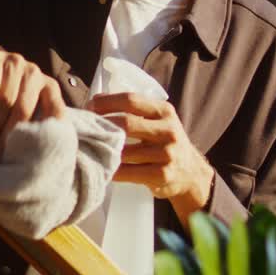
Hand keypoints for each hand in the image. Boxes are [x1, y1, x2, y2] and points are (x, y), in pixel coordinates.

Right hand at [0, 50, 65, 162]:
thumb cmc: (5, 99)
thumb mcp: (25, 111)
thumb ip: (38, 126)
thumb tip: (49, 161)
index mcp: (49, 87)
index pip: (54, 112)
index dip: (42, 137)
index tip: (30, 161)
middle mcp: (35, 73)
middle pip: (24, 110)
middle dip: (8, 138)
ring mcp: (15, 62)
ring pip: (6, 100)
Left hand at [86, 92, 213, 221]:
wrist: (190, 173)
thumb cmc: (164, 142)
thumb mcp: (158, 120)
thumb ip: (134, 110)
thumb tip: (95, 101)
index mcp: (164, 111)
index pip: (131, 100)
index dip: (106, 102)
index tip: (89, 106)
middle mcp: (168, 130)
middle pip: (127, 124)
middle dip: (102, 125)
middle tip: (85, 128)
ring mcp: (167, 154)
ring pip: (125, 151)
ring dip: (104, 150)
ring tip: (89, 147)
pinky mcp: (162, 175)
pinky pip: (129, 172)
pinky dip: (112, 171)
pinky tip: (103, 168)